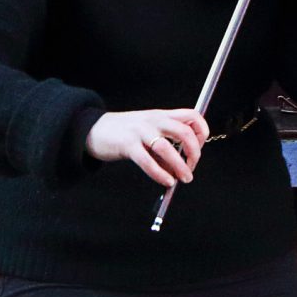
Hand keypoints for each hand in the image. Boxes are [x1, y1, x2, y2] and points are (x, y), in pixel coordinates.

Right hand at [86, 107, 208, 188]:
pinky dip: (160, 173)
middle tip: (192, 167)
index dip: (202, 132)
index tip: (200, 147)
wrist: (93, 129)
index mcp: (161, 115)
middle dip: (194, 153)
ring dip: (180, 166)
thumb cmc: (124, 132)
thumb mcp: (148, 131)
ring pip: (168, 148)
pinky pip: (148, 161)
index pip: (192, 116)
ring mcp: (140, 131)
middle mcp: (153, 120)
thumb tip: (180, 168)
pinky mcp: (127, 144)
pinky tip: (167, 181)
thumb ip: (165, 146)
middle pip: (185, 132)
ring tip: (184, 178)